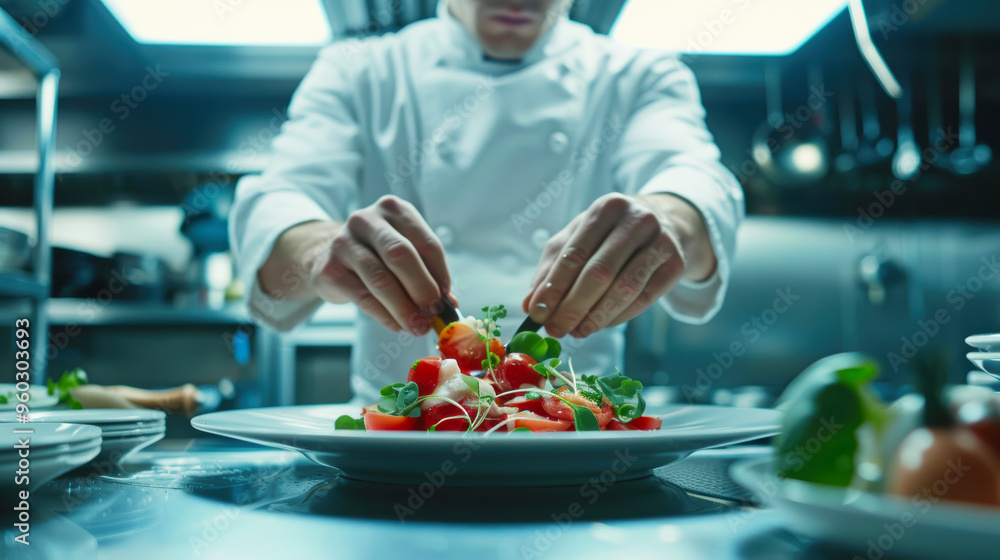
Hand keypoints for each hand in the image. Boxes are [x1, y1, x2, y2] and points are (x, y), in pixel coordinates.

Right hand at [260, 195, 451, 334]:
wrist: (328, 256)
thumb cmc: (377, 255)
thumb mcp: (403, 254)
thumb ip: (426, 274)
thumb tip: (449, 305)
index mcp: (394, 210)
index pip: (427, 244)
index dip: (441, 276)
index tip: (448, 301)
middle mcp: (367, 219)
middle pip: (401, 255)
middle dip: (422, 289)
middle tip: (434, 315)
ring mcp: (343, 242)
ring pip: (380, 279)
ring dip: (404, 309)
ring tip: (417, 327)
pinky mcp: (329, 268)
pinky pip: (363, 297)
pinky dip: (385, 316)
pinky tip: (397, 325)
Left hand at [521, 193, 715, 337]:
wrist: (664, 221)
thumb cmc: (610, 233)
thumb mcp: (577, 238)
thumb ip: (551, 268)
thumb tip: (531, 305)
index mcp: (606, 207)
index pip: (574, 253)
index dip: (553, 287)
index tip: (537, 313)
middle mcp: (636, 219)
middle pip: (599, 273)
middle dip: (573, 306)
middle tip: (556, 329)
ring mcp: (661, 240)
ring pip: (624, 289)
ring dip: (597, 316)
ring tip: (577, 332)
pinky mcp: (676, 262)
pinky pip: (645, 298)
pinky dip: (619, 316)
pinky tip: (601, 324)